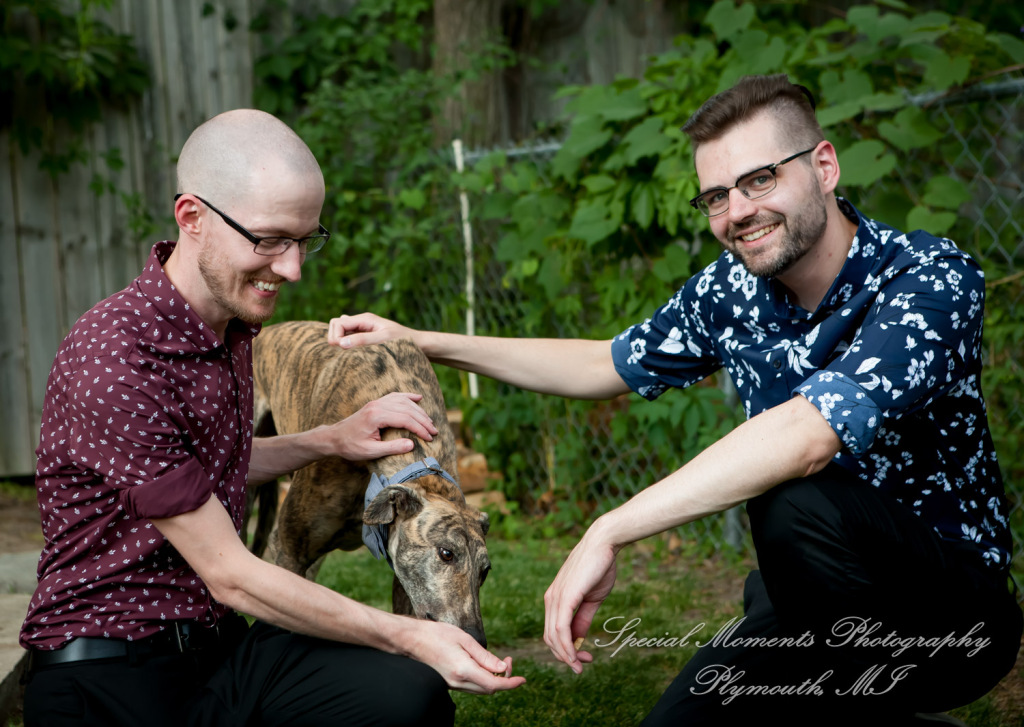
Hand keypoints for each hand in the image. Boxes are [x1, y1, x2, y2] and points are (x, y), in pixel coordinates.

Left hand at [326, 392, 438, 459]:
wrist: (334, 437)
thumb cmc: (350, 446)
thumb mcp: (370, 452)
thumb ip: (392, 448)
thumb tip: (412, 445)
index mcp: (376, 416)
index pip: (405, 419)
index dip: (420, 428)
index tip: (430, 438)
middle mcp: (377, 405)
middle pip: (407, 409)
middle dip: (423, 420)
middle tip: (434, 431)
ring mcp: (377, 402)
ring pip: (404, 401)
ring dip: (419, 410)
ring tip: (430, 422)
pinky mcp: (376, 403)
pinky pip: (395, 396)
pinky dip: (408, 397)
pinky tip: (418, 398)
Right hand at [327, 313, 415, 348]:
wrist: (418, 344)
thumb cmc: (403, 341)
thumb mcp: (383, 340)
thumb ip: (363, 340)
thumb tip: (341, 343)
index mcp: (365, 319)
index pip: (337, 322)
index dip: (335, 336)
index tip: (342, 348)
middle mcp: (362, 322)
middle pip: (336, 324)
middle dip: (334, 336)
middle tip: (342, 351)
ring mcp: (363, 329)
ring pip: (340, 331)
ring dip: (339, 340)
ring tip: (347, 352)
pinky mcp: (365, 337)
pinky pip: (348, 337)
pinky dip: (346, 343)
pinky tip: (352, 353)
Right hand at [406, 620, 526, 693]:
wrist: (411, 640)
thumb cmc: (437, 634)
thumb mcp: (465, 639)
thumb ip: (485, 656)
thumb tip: (502, 668)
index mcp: (463, 670)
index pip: (494, 684)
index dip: (511, 683)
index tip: (523, 679)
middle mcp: (458, 682)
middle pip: (489, 689)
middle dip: (504, 678)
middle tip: (508, 660)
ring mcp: (452, 684)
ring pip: (481, 689)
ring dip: (494, 679)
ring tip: (498, 661)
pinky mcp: (449, 682)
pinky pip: (472, 685)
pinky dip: (483, 678)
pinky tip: (484, 664)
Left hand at [543, 523, 618, 673]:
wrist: (603, 543)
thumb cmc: (599, 567)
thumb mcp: (591, 599)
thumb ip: (583, 618)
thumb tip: (579, 639)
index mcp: (555, 599)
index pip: (553, 632)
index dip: (565, 650)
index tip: (582, 660)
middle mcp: (550, 600)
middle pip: (550, 638)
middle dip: (565, 656)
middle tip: (582, 667)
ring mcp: (556, 598)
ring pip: (553, 636)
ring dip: (566, 655)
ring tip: (580, 666)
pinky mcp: (565, 597)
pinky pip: (560, 628)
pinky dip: (567, 646)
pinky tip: (575, 656)